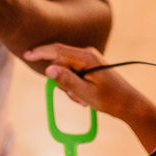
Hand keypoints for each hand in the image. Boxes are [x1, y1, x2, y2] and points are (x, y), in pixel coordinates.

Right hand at [24, 43, 144, 122]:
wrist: (129, 104)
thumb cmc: (110, 100)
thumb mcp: (86, 93)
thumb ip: (66, 81)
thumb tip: (48, 69)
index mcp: (86, 57)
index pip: (57, 51)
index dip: (40, 52)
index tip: (26, 54)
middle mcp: (87, 54)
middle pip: (60, 63)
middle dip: (62, 82)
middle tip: (76, 99)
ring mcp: (88, 60)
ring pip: (66, 70)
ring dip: (69, 87)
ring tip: (83, 100)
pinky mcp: (89, 66)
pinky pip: (73, 73)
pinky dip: (74, 86)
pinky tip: (84, 97)